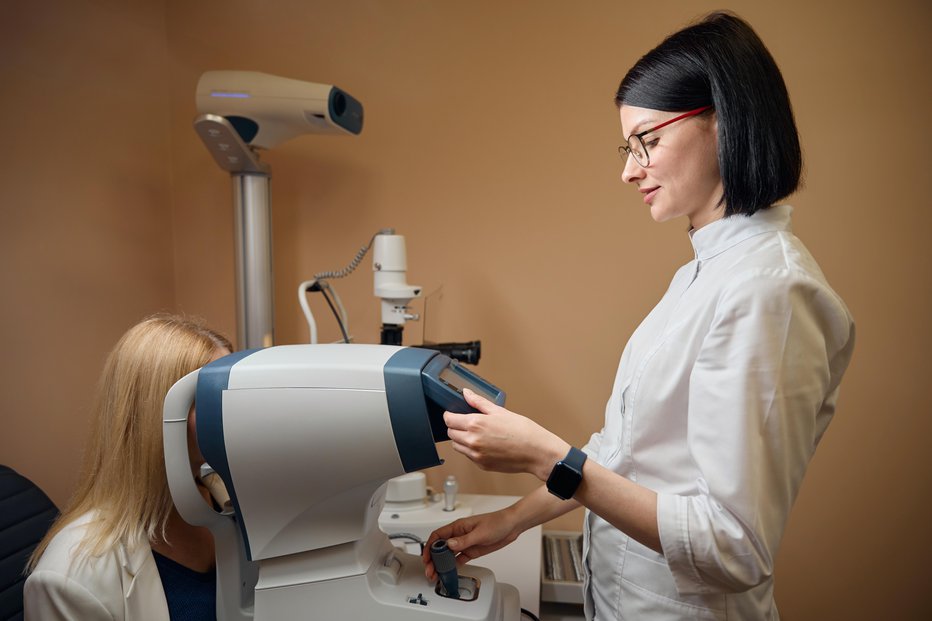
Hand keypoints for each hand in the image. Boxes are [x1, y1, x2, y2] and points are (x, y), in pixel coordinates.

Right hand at [422, 509, 521, 581]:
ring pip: (448, 554)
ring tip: (437, 574)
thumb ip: (464, 540)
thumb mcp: (480, 532)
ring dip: (442, 564)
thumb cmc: (497, 522)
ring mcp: (465, 543)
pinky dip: (453, 565)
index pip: (438, 536)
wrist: (511, 526)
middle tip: (430, 571)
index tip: (427, 558)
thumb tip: (449, 545)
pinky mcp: (472, 550)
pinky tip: (449, 571)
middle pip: (441, 547)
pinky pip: (459, 558)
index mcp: (458, 527)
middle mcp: (459, 535)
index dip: (430, 547)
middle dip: (433, 559)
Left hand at [444, 389, 568, 479]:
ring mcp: (476, 455)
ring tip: (476, 434)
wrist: (536, 452)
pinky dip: (471, 450)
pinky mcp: (482, 465)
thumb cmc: (523, 431)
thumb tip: (466, 393)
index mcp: (476, 424)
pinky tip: (484, 444)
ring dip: (461, 439)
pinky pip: (468, 456)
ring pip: (457, 446)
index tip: (453, 413)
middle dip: (455, 427)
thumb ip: (479, 402)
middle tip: (466, 422)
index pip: (449, 420)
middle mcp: (472, 441)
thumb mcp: (500, 411)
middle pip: (451, 433)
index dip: (449, 415)